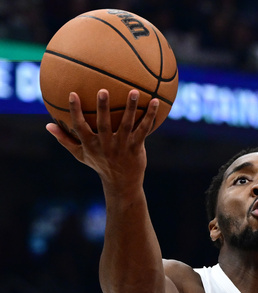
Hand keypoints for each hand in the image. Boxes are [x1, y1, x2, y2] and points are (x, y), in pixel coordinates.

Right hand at [45, 89, 159, 186]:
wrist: (121, 183)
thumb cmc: (99, 164)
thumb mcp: (80, 154)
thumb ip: (65, 140)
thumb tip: (47, 125)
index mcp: (90, 144)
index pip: (80, 126)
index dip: (75, 111)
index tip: (72, 94)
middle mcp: (106, 145)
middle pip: (104, 124)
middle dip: (103, 108)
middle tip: (103, 90)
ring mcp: (123, 146)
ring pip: (127, 125)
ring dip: (131, 108)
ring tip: (134, 91)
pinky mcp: (137, 147)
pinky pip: (144, 129)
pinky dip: (150, 116)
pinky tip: (155, 102)